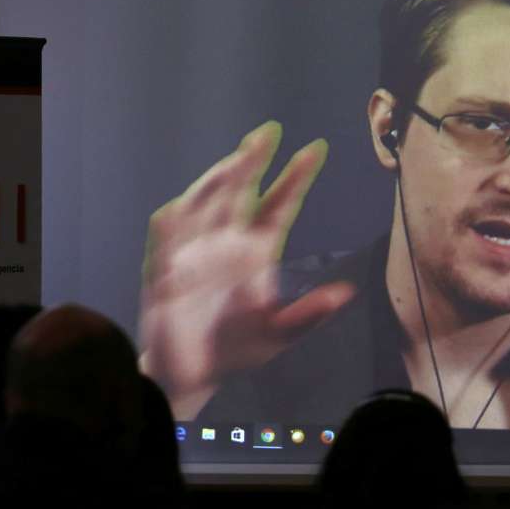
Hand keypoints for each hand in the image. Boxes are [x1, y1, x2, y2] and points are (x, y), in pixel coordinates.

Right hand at [139, 122, 354, 418]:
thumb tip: (345, 293)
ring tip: (237, 159)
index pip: (279, 205)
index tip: (317, 149)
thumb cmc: (238, 350)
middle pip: (241, 192)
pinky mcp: (164, 267)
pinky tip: (183, 205)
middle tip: (269, 132)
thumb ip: (308, 315)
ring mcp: (195, 250)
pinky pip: (167, 236)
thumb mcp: (279, 334)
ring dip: (219, 180)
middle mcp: (227, 242)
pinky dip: (174, 220)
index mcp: (259, 251)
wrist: (193, 376)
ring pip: (206, 203)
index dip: (296, 178)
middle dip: (253, 161)